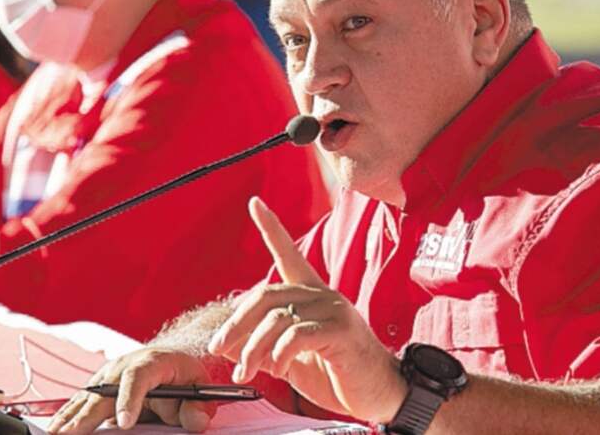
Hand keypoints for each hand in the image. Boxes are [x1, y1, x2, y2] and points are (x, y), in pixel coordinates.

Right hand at [48, 348, 214, 433]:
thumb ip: (198, 407)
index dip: (129, 399)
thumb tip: (196, 421)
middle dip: (88, 414)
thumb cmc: (182, 375)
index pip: (138, 377)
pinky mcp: (97, 386)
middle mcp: (125, 365)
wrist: (169, 359)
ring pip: (86, 396)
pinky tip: (55, 429)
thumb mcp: (198, 387)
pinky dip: (66, 415)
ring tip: (56, 434)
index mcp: (152, 361)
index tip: (125, 423)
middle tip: (72, 434)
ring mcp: (107, 375)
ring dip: (69, 416)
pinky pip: (79, 402)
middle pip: (104, 390)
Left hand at [207, 197, 407, 423]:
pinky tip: (278, 368)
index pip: (289, 254)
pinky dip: (279, 353)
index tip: (255, 204)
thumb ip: (262, 347)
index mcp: (311, 296)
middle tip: (220, 349)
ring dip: (253, 348)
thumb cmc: (336, 375)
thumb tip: (224, 344)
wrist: (379, 395)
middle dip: (236, 323)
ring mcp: (334, 310)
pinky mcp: (342, 331)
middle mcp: (322, 295)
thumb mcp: (289, 359)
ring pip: (278, 318)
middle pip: (267, 295)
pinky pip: (298, 334)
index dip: (271, 228)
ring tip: (246, 371)